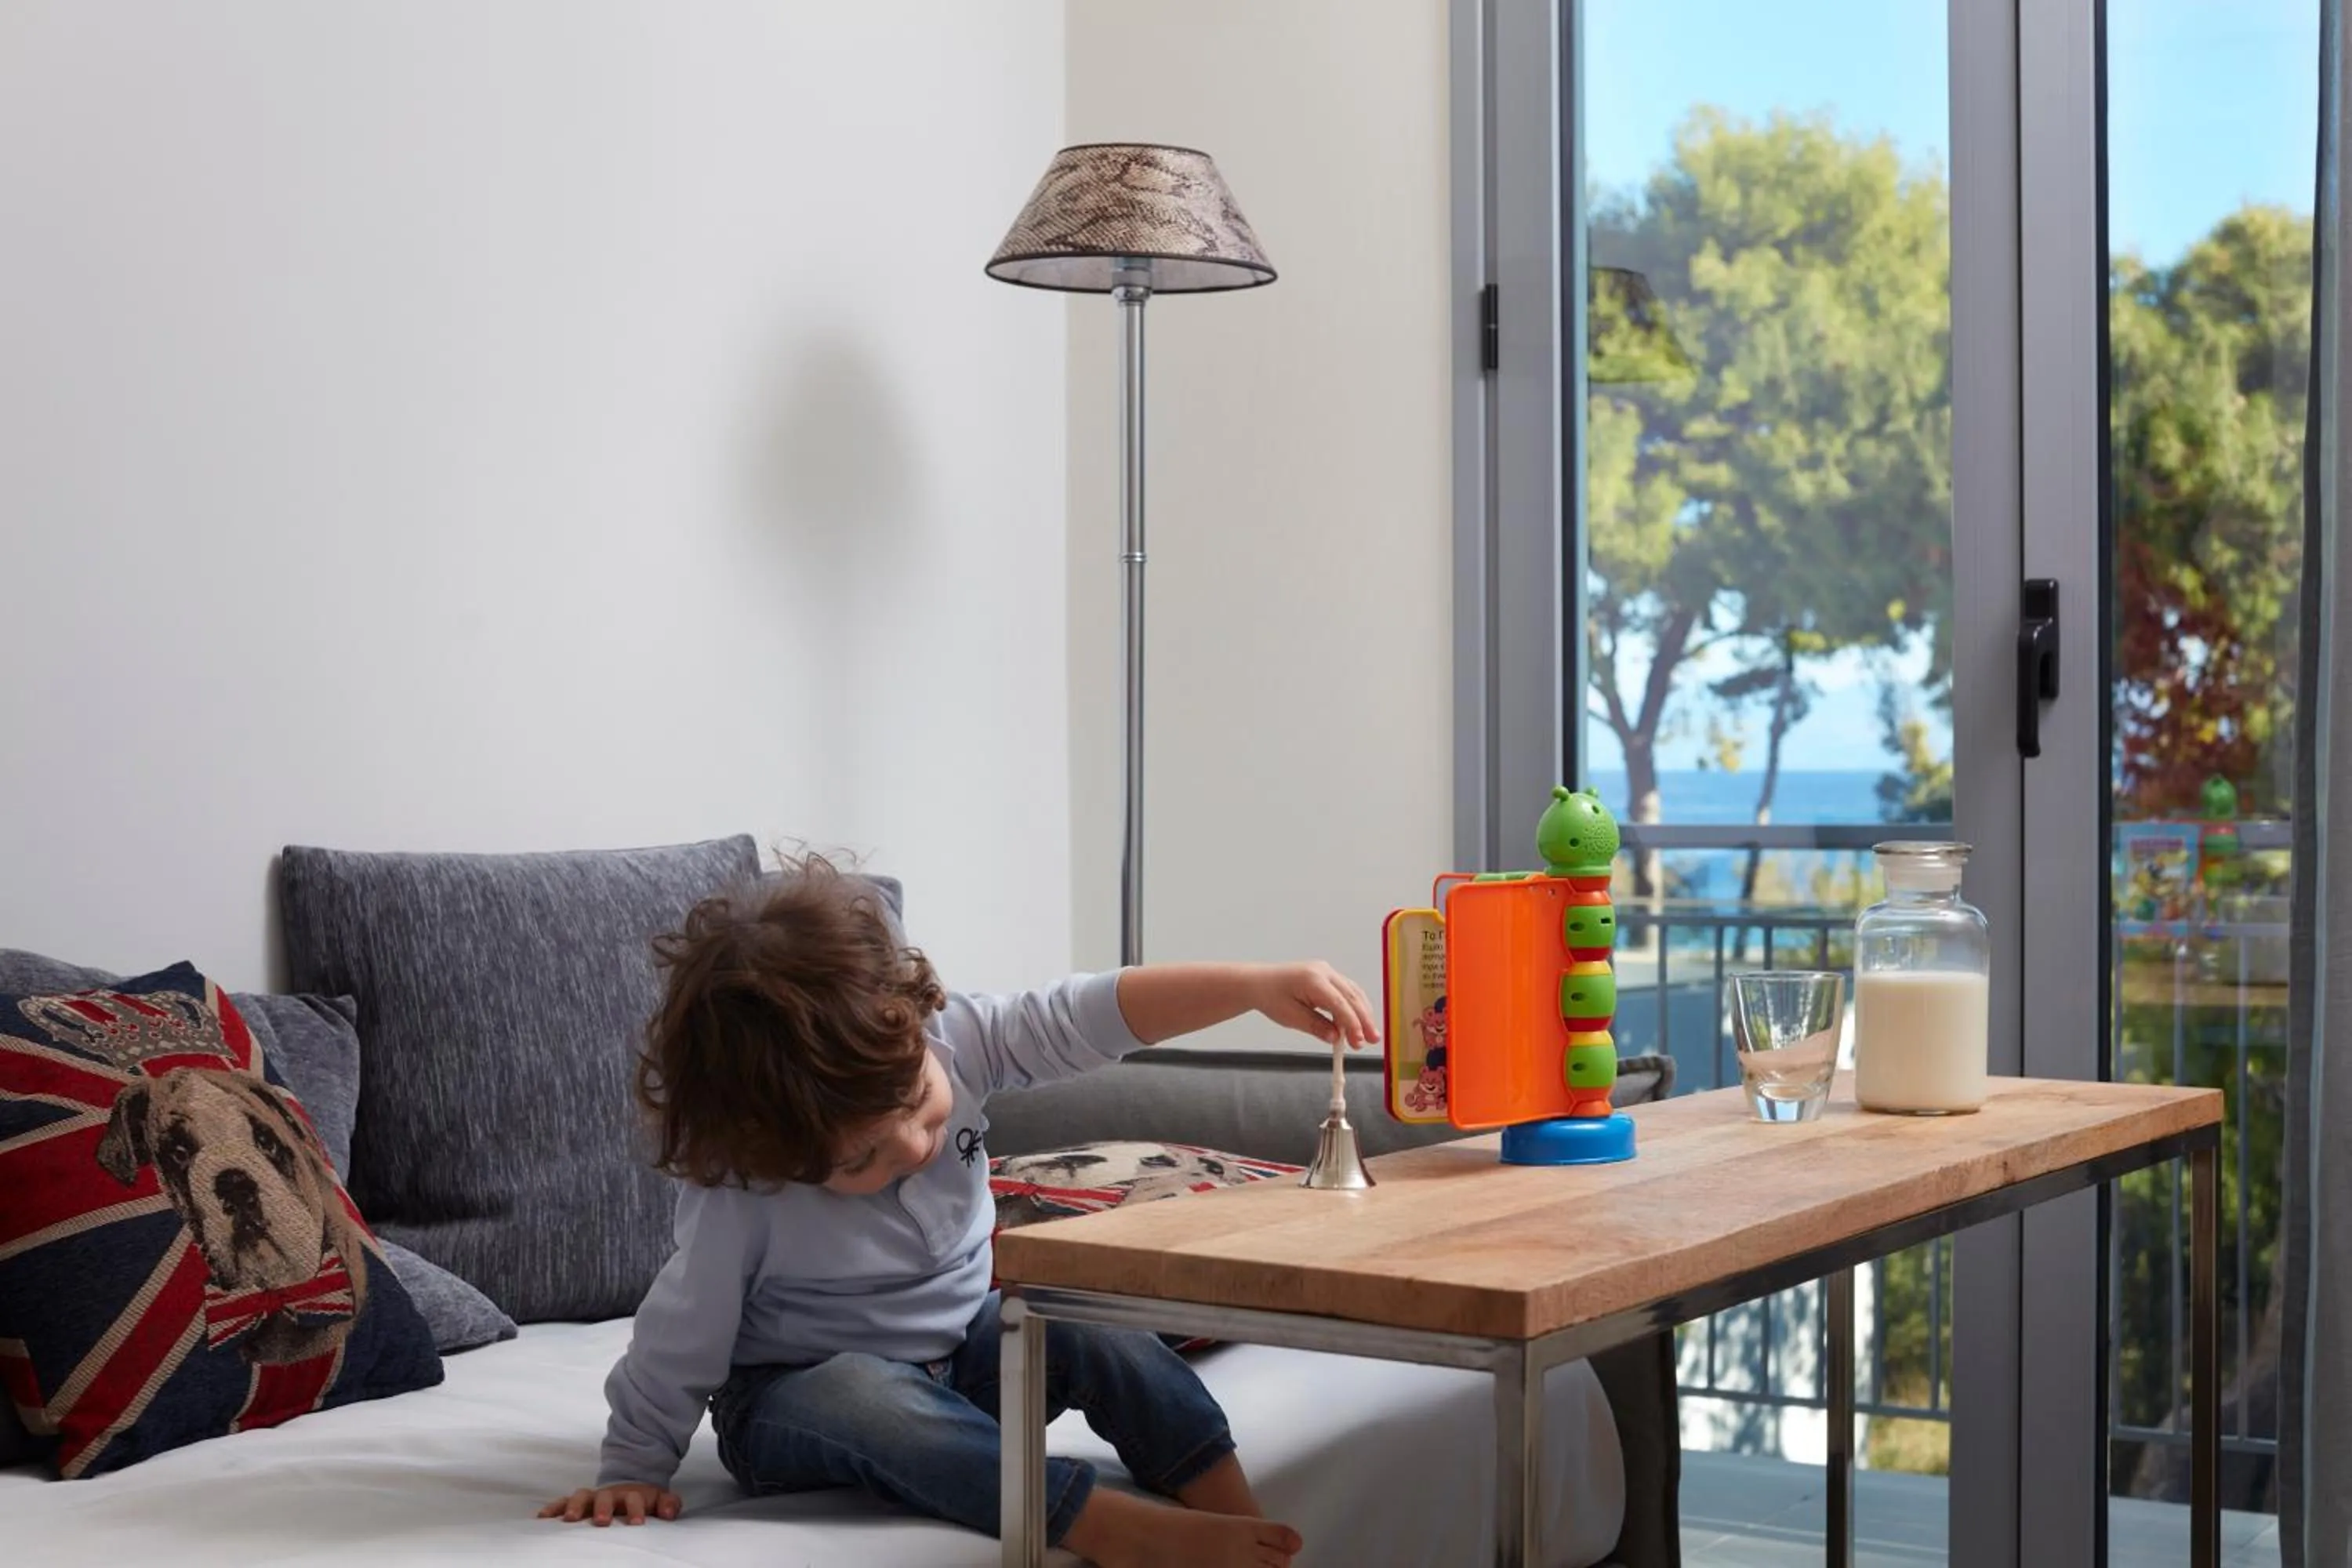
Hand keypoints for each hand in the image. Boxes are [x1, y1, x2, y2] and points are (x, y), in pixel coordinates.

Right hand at [539, 1483, 681, 1525]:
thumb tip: (670, 1512)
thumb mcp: (659, 1499)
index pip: (635, 1500)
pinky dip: (553, 1508)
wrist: (628, 1483)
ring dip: (574, 1506)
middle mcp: (609, 1494)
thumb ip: (669, 1504)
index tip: (637, 1523)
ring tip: (567, 1519)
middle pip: (604, 1497)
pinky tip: (542, 1517)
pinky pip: (562, 1502)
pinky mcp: (577, 1502)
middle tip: (602, 1521)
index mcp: (631, 1495)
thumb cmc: (642, 1499)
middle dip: (603, 1508)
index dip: (637, 1510)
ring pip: (581, 1496)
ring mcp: (591, 1497)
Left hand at [1249, 962, 1378, 1048]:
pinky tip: (1358, 1021)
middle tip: (1372, 1040)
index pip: (1340, 1003)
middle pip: (1352, 997)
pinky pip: (1347, 991)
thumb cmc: (1271, 997)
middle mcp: (1323, 971)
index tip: (1359, 1041)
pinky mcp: (1327, 976)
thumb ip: (1315, 1026)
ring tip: (1368, 1035)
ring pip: (1353, 992)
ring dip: (1363, 1013)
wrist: (1259, 982)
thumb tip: (1336, 1038)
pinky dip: (1354, 1006)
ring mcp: (1327, 971)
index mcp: (1313, 980)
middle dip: (1364, 1020)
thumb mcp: (1291, 1017)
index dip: (1353, 1024)